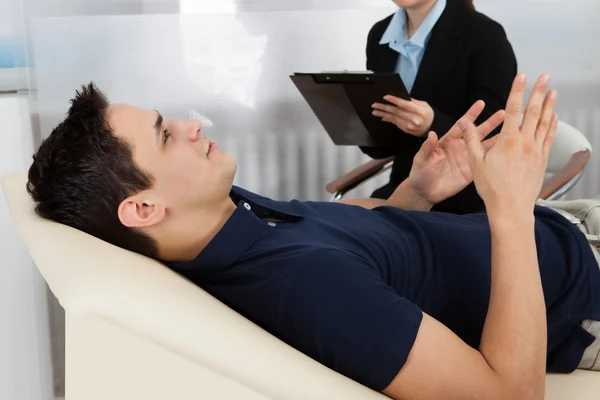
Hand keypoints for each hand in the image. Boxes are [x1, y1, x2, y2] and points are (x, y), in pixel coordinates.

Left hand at [372, 96, 433, 136]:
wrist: (432, 127)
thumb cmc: (427, 114)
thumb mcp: (423, 104)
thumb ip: (412, 101)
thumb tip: (400, 97)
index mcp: (419, 111)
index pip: (404, 104)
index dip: (394, 100)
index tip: (385, 97)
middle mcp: (413, 119)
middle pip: (396, 112)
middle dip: (384, 108)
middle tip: (375, 105)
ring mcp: (409, 126)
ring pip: (393, 118)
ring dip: (383, 114)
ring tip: (374, 111)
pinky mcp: (405, 129)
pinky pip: (395, 123)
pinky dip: (388, 119)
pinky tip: (382, 117)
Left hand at [403, 101, 504, 204]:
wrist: (425, 191)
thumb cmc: (420, 173)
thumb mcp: (421, 159)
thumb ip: (427, 147)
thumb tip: (431, 134)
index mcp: (448, 141)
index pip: (462, 125)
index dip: (471, 115)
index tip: (481, 104)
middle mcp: (461, 147)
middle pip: (478, 132)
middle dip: (490, 123)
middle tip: (504, 113)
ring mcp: (468, 158)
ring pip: (485, 145)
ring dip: (498, 137)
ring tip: (512, 129)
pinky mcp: (472, 170)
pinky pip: (486, 162)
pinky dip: (496, 156)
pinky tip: (507, 150)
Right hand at [462, 73, 557, 216]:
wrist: (511, 207)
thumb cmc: (492, 187)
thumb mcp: (475, 163)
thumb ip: (471, 141)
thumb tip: (464, 124)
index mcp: (508, 140)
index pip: (513, 109)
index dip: (517, 90)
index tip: (521, 76)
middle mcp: (525, 142)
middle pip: (533, 111)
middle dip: (539, 92)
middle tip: (544, 77)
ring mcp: (535, 151)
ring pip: (544, 123)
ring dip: (549, 106)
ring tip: (553, 92)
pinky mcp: (541, 160)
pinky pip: (549, 138)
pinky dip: (552, 125)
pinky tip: (554, 118)